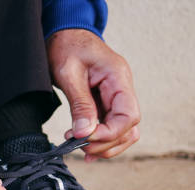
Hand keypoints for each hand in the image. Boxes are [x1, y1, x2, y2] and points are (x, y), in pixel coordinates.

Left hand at [47, 29, 140, 161]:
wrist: (65, 35)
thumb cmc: (67, 47)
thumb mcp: (68, 73)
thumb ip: (79, 103)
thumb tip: (84, 133)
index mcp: (118, 78)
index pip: (128, 116)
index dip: (109, 134)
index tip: (85, 139)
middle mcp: (122, 88)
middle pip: (129, 128)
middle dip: (106, 143)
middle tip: (79, 146)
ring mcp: (116, 97)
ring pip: (124, 131)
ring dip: (105, 145)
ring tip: (80, 148)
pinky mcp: (106, 103)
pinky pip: (111, 126)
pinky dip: (100, 139)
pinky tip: (84, 145)